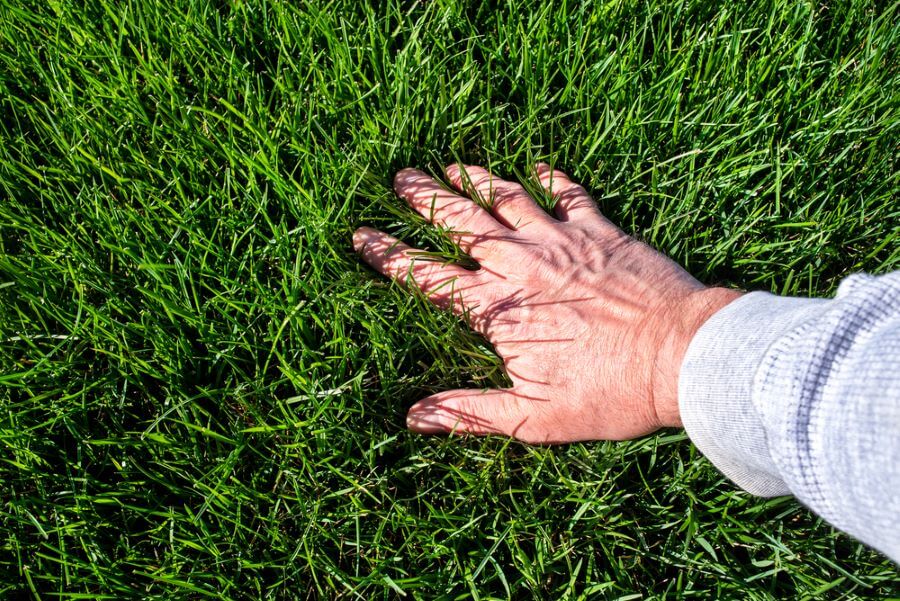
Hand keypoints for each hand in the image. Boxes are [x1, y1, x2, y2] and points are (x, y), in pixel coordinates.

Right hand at [354, 164, 740, 442]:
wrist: (681, 356)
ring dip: (475, 180)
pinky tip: (540, 166)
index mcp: (498, 309)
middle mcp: (521, 265)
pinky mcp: (602, 231)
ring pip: (507, 199)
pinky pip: (571, 194)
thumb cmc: (610, 393)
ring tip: (449, 165)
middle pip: (462, 224)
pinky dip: (553, 178)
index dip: (390, 256)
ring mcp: (562, 241)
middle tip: (401, 178)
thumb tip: (415, 417)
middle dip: (426, 200)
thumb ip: (471, 412)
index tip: (362, 236)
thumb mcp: (533, 418)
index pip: (428, 277)